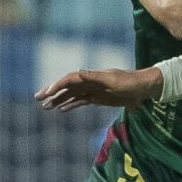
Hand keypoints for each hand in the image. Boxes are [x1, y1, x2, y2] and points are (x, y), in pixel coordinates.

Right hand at [35, 67, 162, 110]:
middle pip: (66, 87)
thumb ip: (94, 76)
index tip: (46, 93)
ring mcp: (93, 90)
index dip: (57, 86)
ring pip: (71, 95)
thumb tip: (78, 72)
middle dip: (52, 92)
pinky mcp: (97, 98)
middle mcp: (89, 82)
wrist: (143, 88)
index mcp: (91, 76)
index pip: (69, 80)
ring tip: (45, 107)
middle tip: (38, 99)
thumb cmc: (130, 82)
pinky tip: (61, 110)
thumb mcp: (112, 80)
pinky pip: (80, 101)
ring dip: (58, 100)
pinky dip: (70, 105)